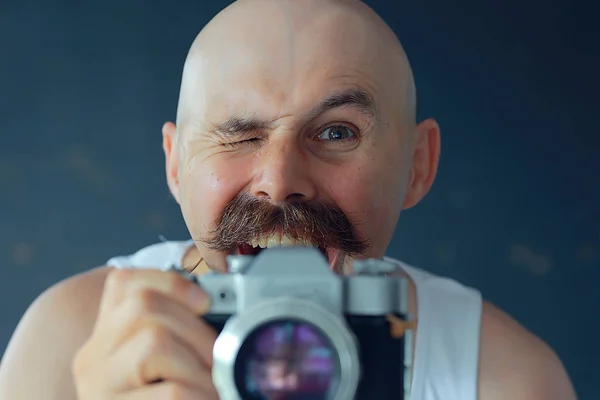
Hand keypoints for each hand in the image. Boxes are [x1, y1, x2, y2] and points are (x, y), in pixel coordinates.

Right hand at [72, 268, 218, 399]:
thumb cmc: (168, 395)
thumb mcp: (169, 365)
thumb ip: (182, 336)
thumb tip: (229, 307)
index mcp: (107, 338)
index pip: (122, 283)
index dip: (168, 281)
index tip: (204, 300)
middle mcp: (92, 360)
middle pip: (142, 305)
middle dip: (195, 328)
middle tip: (215, 363)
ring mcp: (98, 390)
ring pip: (153, 341)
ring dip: (198, 366)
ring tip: (208, 390)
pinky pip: (171, 393)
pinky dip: (199, 396)